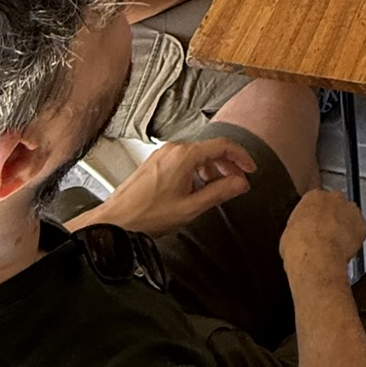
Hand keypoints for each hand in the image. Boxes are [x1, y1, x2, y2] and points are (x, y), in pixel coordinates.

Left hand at [89, 136, 254, 236]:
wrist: (115, 221)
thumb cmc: (147, 215)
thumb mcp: (191, 207)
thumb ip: (219, 192)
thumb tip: (241, 183)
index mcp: (184, 155)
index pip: (222, 145)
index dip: (241, 156)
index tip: (250, 169)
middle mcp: (173, 149)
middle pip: (210, 149)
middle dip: (228, 164)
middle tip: (238, 181)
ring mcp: (162, 154)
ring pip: (196, 154)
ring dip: (212, 169)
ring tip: (217, 189)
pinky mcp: (155, 162)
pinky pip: (183, 159)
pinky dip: (196, 170)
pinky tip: (196, 189)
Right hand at [280, 187, 365, 276]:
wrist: (316, 255)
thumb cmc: (300, 245)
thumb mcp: (289, 233)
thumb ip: (299, 227)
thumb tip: (299, 236)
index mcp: (313, 197)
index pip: (317, 201)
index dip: (318, 215)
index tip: (317, 225)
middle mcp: (334, 198)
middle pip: (336, 205)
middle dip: (333, 217)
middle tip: (328, 233)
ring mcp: (350, 210)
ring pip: (349, 216)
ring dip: (345, 226)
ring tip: (337, 243)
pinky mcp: (361, 224)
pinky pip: (359, 230)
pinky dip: (355, 238)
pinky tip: (346, 249)